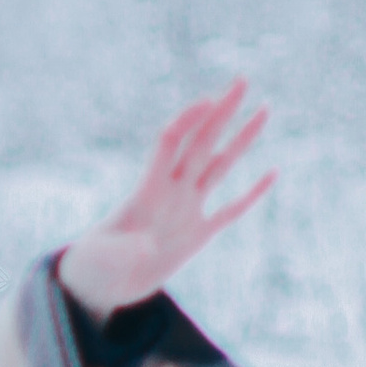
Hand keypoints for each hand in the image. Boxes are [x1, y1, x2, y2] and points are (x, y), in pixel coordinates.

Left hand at [57, 80, 272, 317]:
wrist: (100, 286)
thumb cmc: (94, 269)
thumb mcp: (104, 260)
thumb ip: (122, 251)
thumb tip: (143, 248)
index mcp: (147, 192)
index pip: (170, 143)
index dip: (188, 120)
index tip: (208, 100)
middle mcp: (170, 193)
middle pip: (201, 142)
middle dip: (221, 111)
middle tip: (242, 80)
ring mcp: (186, 210)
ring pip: (220, 166)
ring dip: (241, 139)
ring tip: (263, 109)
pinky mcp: (196, 235)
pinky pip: (231, 209)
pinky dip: (252, 193)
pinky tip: (271, 173)